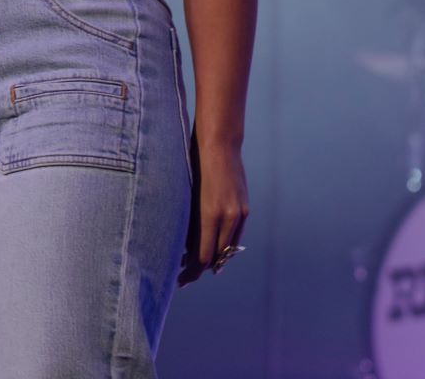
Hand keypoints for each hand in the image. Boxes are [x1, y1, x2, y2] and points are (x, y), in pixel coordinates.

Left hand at [177, 131, 249, 286]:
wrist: (219, 145)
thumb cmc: (194, 167)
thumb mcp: (187, 197)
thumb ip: (190, 224)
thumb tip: (187, 249)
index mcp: (209, 215)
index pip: (203, 256)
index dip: (191, 272)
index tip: (179, 279)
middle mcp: (227, 217)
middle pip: (216, 256)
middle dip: (200, 268)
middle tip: (184, 275)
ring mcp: (239, 213)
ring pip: (227, 247)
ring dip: (214, 257)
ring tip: (197, 263)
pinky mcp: (245, 208)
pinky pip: (235, 234)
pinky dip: (224, 243)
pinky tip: (213, 246)